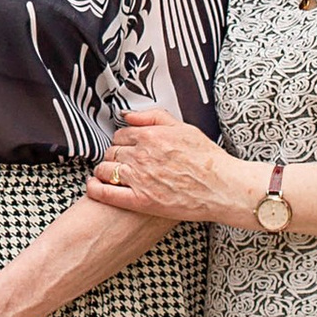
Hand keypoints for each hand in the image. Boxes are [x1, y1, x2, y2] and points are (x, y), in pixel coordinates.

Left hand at [88, 102, 259, 225]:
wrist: (222, 187)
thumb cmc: (207, 158)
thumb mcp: (183, 128)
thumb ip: (153, 117)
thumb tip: (127, 115)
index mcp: (150, 136)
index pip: (120, 135)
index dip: (123, 141)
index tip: (128, 148)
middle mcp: (141, 156)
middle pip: (111, 151)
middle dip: (115, 156)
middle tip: (123, 163)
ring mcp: (139, 179)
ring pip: (105, 169)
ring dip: (105, 170)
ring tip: (111, 174)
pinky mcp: (140, 201)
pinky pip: (106, 193)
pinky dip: (95, 189)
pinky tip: (93, 187)